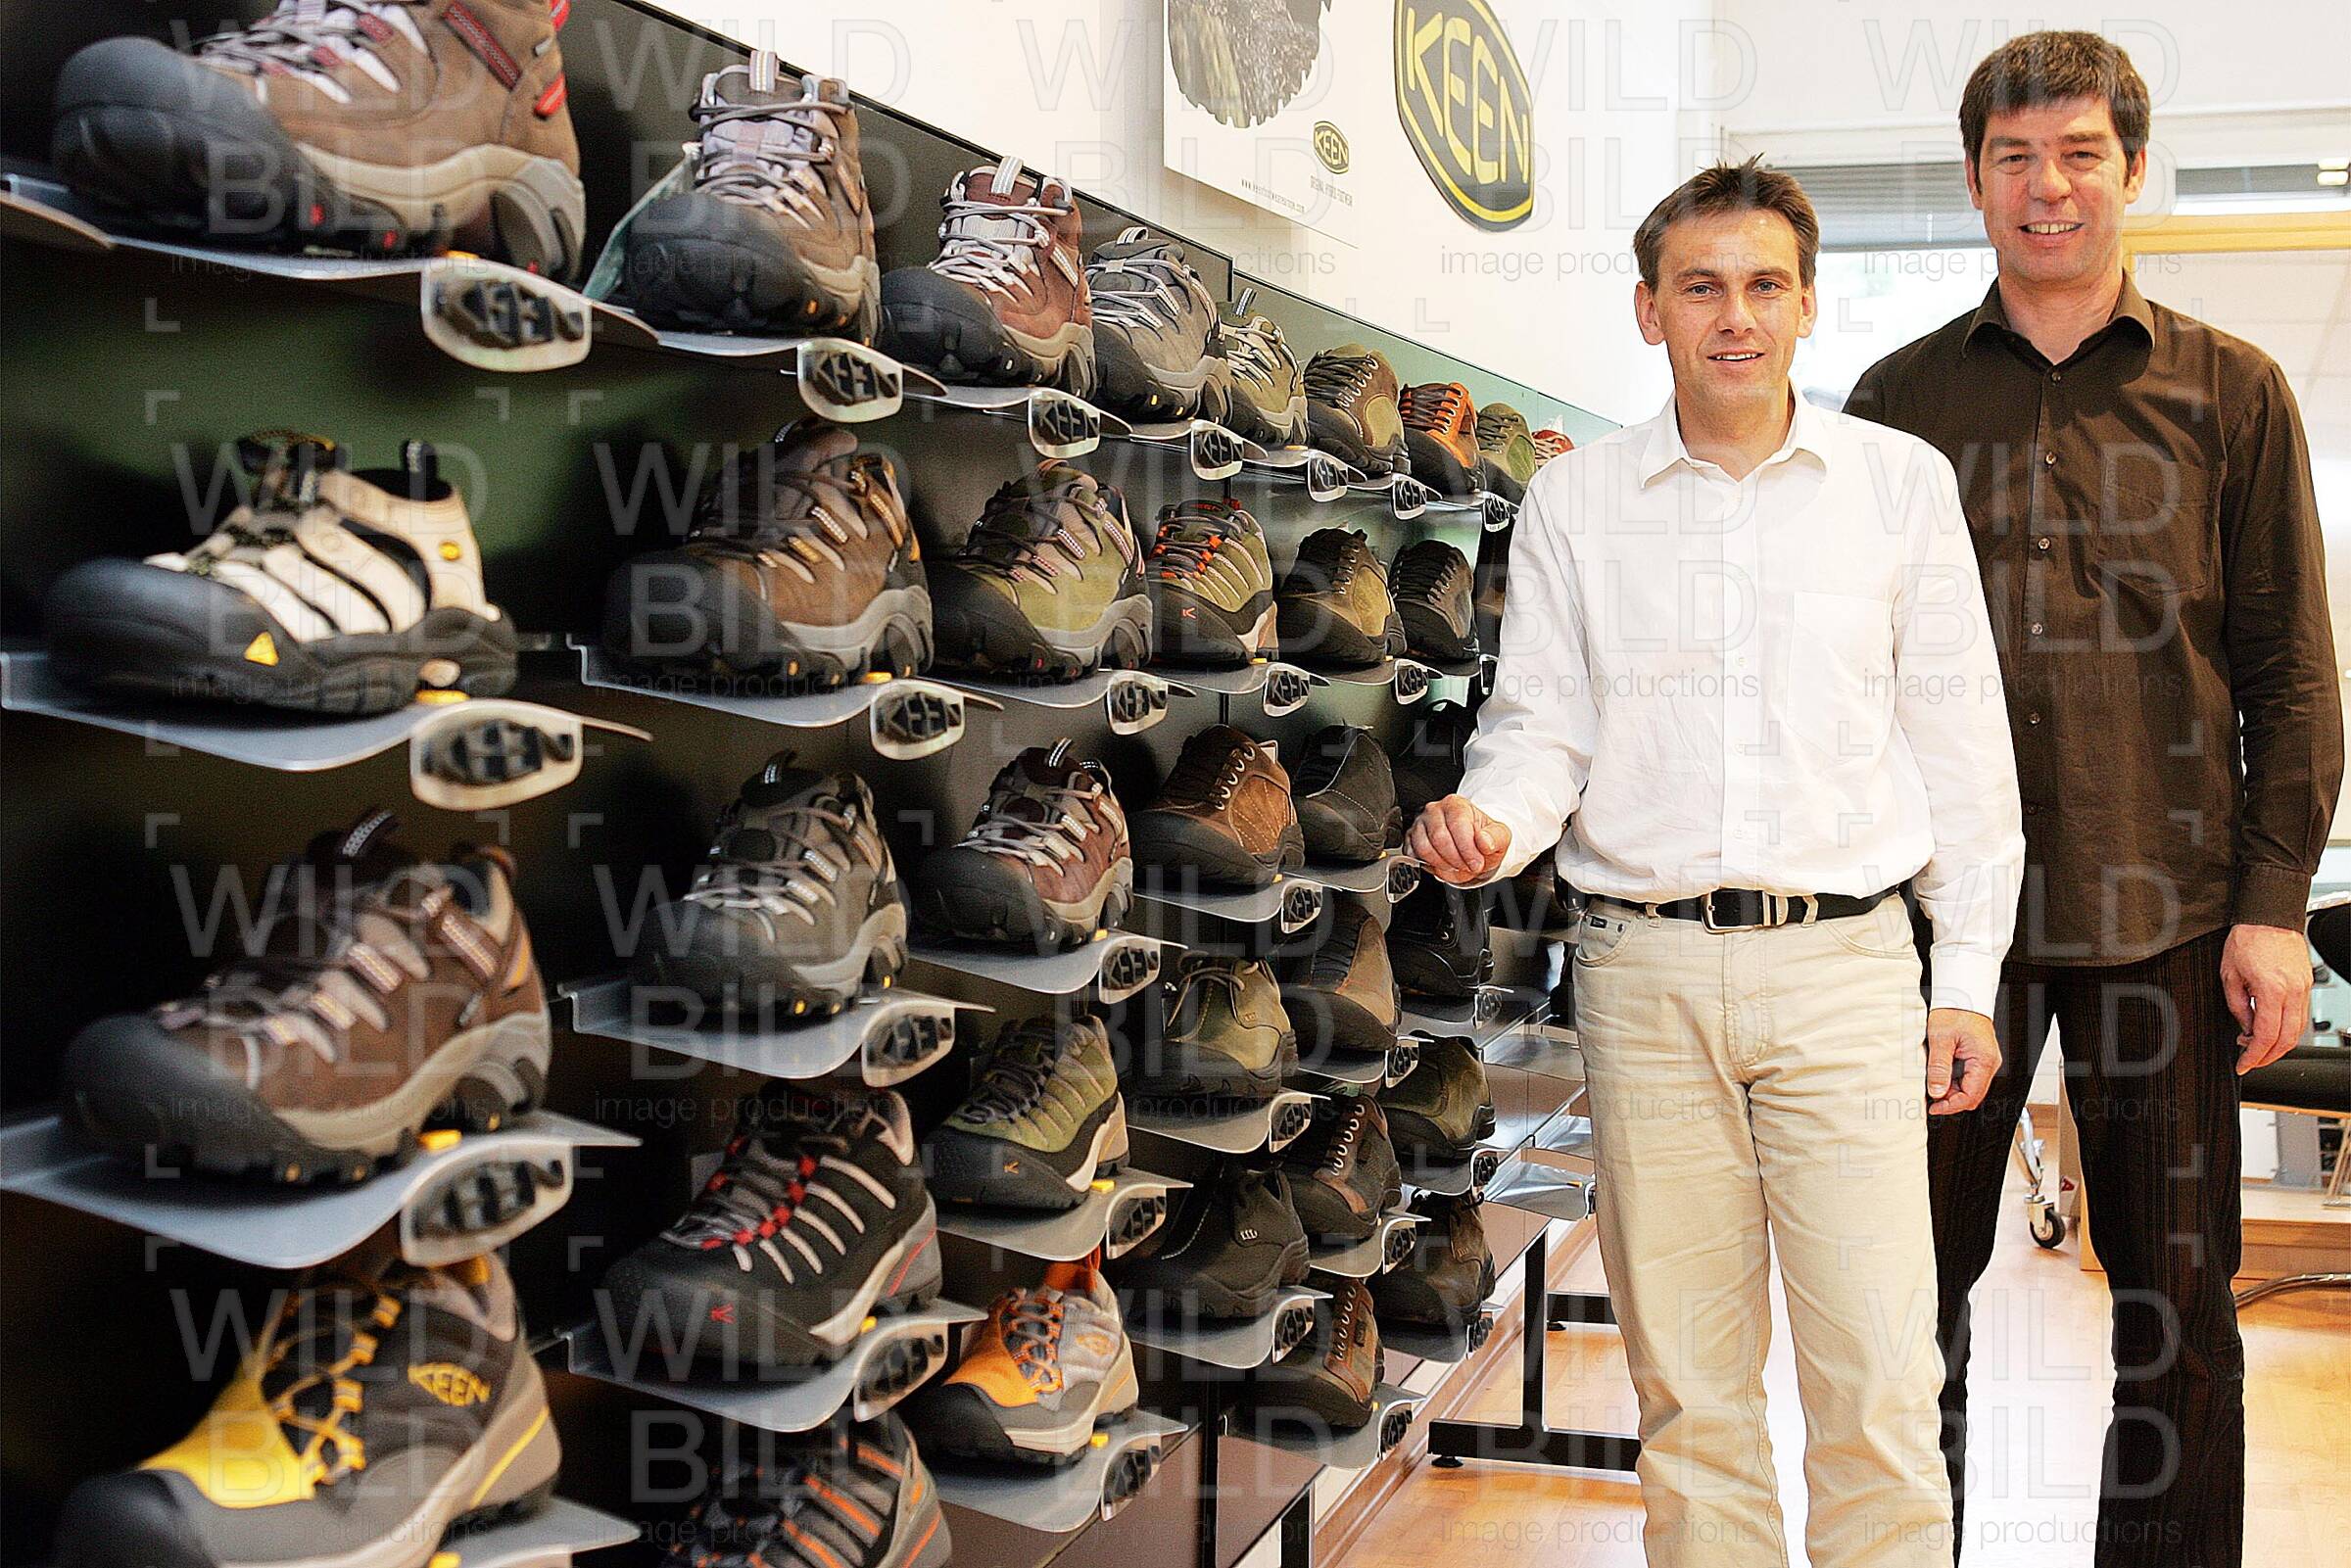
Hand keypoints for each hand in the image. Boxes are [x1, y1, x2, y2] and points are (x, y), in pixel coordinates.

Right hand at [1408, 795, 1509, 885]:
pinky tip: (1443, 865)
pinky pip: (1413, 855)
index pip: (1457, 825)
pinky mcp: (1411, 839)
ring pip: (1424, 848)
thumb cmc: (1483, 838)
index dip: (1468, 849)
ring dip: (1442, 864)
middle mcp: (1434, 811)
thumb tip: (1484, 841)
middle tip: (1467, 866)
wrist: (1473, 844)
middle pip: (1439, 838)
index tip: (1477, 863)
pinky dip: (1429, 866)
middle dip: (1456, 859)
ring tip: (1456, 866)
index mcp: (1455, 804)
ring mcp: (1420, 825)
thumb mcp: (1500, 836)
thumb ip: (1495, 837)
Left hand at [1927, 1008, 2000, 1114]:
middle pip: (1971, 1095)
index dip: (1951, 1106)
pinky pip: (1967, 1077)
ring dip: (1950, 1089)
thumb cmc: (1955, 1011)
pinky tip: (1940, 1072)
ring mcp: (1984, 1061)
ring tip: (1932, 1079)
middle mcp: (1989, 1063)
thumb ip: (1939, 1068)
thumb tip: (1936, 1092)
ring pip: (1968, 1087)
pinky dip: (1952, 1079)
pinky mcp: (1978, 1058)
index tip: (1934, 1107)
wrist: (1962, 994)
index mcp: (1984, 1061)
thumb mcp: (1940, 1039)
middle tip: (1930, 1096)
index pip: (1971, 1096)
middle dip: (1950, 1099)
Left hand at [2222, 922, 2311, 1072]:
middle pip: (2287, 1040)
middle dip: (2268, 1056)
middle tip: (2250, 1060)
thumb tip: (2245, 1029)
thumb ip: (2237, 1006)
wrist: (2268, 917)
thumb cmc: (2247, 939)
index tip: (2243, 1064)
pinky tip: (2271, 1029)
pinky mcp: (2307, 985)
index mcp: (2272, 990)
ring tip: (2257, 1046)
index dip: (2254, 1056)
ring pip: (2297, 1031)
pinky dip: (2287, 1029)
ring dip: (2279, 1045)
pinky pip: (2300, 1016)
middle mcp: (2293, 992)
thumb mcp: (2229, 975)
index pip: (2265, 1036)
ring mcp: (2304, 989)